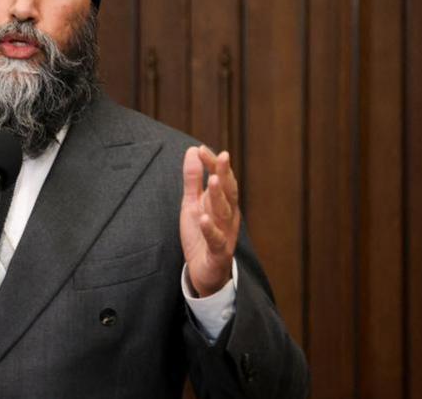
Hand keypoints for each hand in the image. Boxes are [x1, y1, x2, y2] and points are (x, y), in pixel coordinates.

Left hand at [180, 145, 240, 295]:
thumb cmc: (201, 235)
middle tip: (222, 156)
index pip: (222, 179)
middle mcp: (229, 217)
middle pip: (229, 193)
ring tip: (213, 181)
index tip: (201, 149)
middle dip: (225, 174)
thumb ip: (193, 179)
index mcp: (224, 204)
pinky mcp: (219, 253)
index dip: (213, 165)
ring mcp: (226, 235)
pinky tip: (204, 218)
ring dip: (219, 197)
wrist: (204, 272)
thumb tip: (193, 150)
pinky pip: (216, 240)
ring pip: (225, 214)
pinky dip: (211, 229)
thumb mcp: (193, 203)